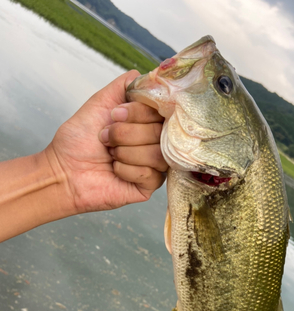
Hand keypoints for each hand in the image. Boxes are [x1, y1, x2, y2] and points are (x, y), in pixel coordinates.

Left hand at [47, 70, 167, 213]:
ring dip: (126, 152)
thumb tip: (153, 75)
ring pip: (158, 153)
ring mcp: (155, 164)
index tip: (114, 115)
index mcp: (147, 121)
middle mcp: (156, 141)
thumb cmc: (80, 139)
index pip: (162, 110)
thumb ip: (127, 85)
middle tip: (105, 138)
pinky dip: (126, 169)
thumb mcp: (102, 102)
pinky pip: (151, 173)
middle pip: (160, 132)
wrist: (64, 169)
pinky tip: (114, 170)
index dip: (138, 112)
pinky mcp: (150, 185)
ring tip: (110, 155)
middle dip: (126, 134)